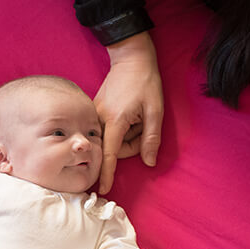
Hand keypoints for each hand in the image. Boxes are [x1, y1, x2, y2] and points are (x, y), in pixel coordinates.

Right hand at [95, 32, 163, 194]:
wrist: (130, 59)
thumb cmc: (145, 82)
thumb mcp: (155, 111)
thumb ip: (151, 139)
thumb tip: (149, 162)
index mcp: (114, 120)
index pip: (108, 154)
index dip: (107, 173)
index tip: (103, 189)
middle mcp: (99, 119)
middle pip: (112, 148)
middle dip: (131, 145)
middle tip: (144, 126)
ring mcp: (94, 114)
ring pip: (109, 140)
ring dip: (126, 135)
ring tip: (137, 117)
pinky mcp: (94, 111)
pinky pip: (106, 131)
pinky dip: (120, 129)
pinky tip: (129, 115)